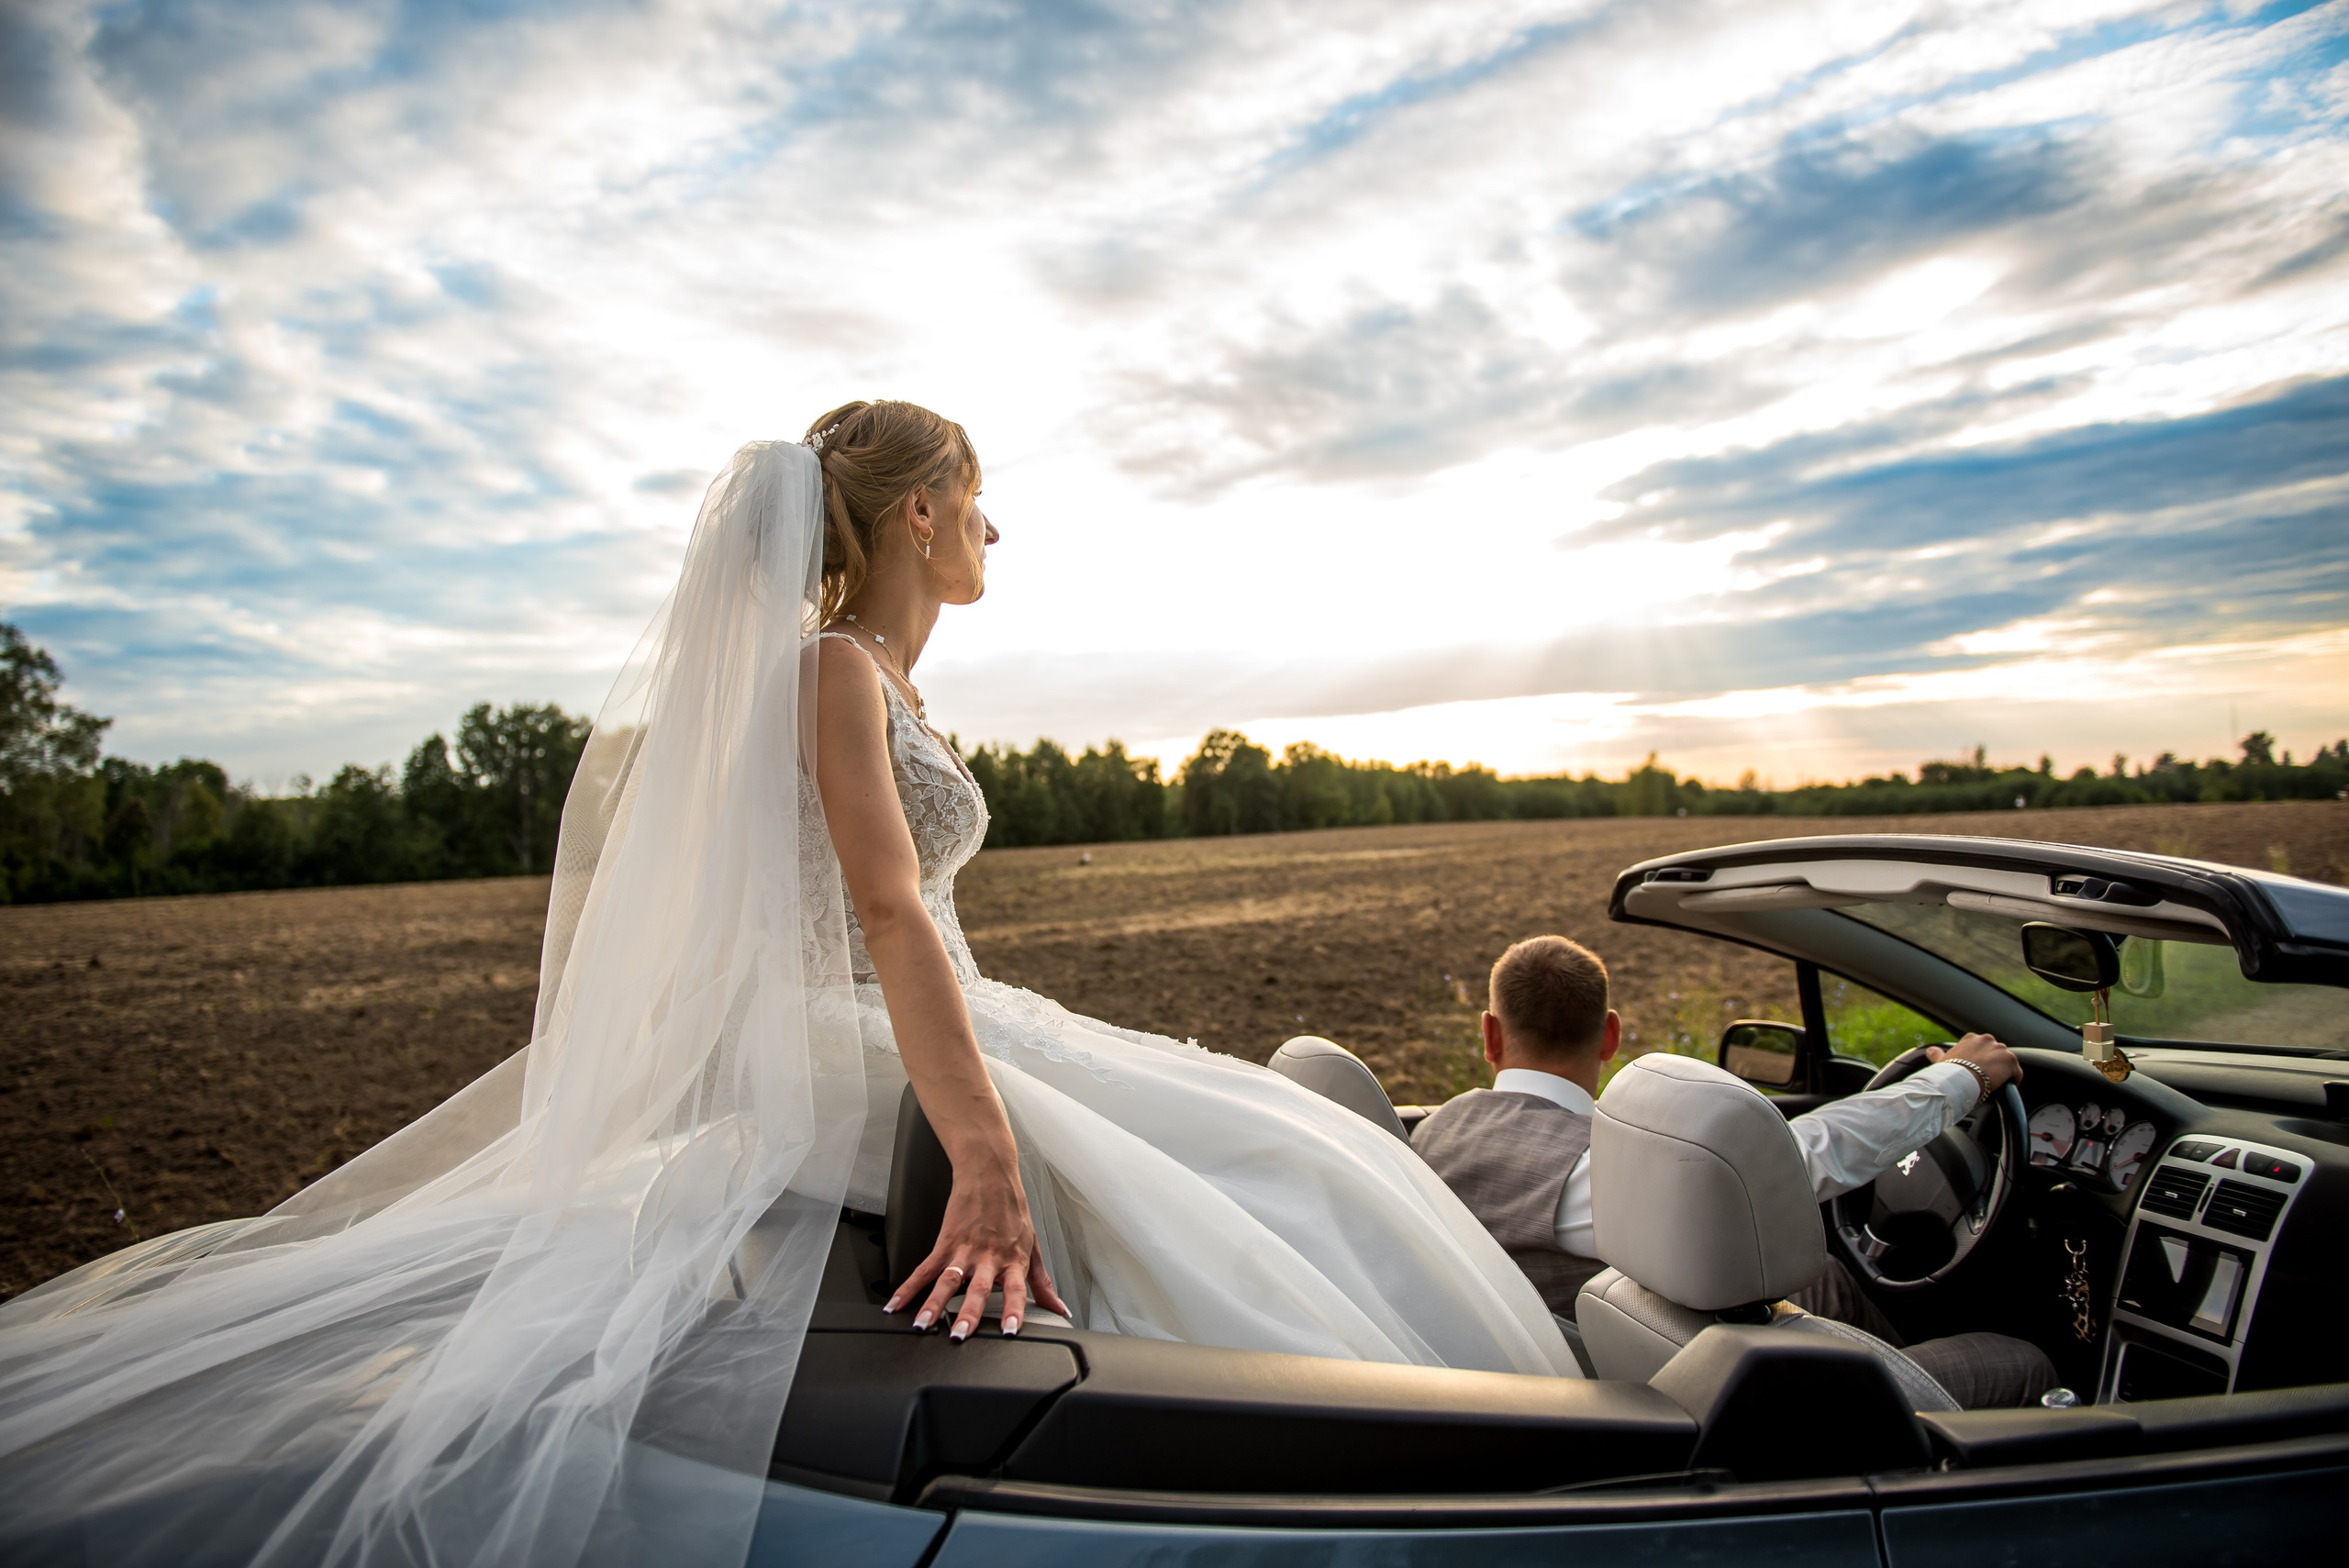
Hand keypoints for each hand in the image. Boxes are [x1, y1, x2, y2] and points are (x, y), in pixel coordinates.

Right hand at [885, 1143, 1069, 1338]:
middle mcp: (988, 1258)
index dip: (1013, 1311)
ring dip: (934, 1304)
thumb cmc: (1012, 1212)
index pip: (1016, 1290)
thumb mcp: (1033, 1247)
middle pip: (978, 1289)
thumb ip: (1043, 1283)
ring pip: (947, 1281)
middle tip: (960, 1335)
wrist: (990, 1175)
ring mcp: (964, 1251)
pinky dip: (909, 1287)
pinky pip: (925, 1269)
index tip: (1009, 1331)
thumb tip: (1060, 1310)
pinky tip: (897, 1304)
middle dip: (968, 1314)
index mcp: (1012, 1261)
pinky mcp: (945, 1243)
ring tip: (923, 1324)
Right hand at [1926, 1032, 2022, 1098]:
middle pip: (1996, 1052)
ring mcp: (2000, 1049)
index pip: (1983, 1047)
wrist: (1957, 1082)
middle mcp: (1987, 1039)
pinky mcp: (2011, 1061)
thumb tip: (1930, 1051)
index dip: (1982, 1060)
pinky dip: (2013, 1080)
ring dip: (2004, 1071)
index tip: (1978, 1070)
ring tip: (1996, 1085)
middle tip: (1986, 1078)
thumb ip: (1937, 1054)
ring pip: (2007, 1062)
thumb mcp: (1942, 1061)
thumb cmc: (1947, 1073)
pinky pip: (2017, 1073)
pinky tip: (2005, 1089)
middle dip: (1994, 1064)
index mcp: (1971, 1038)